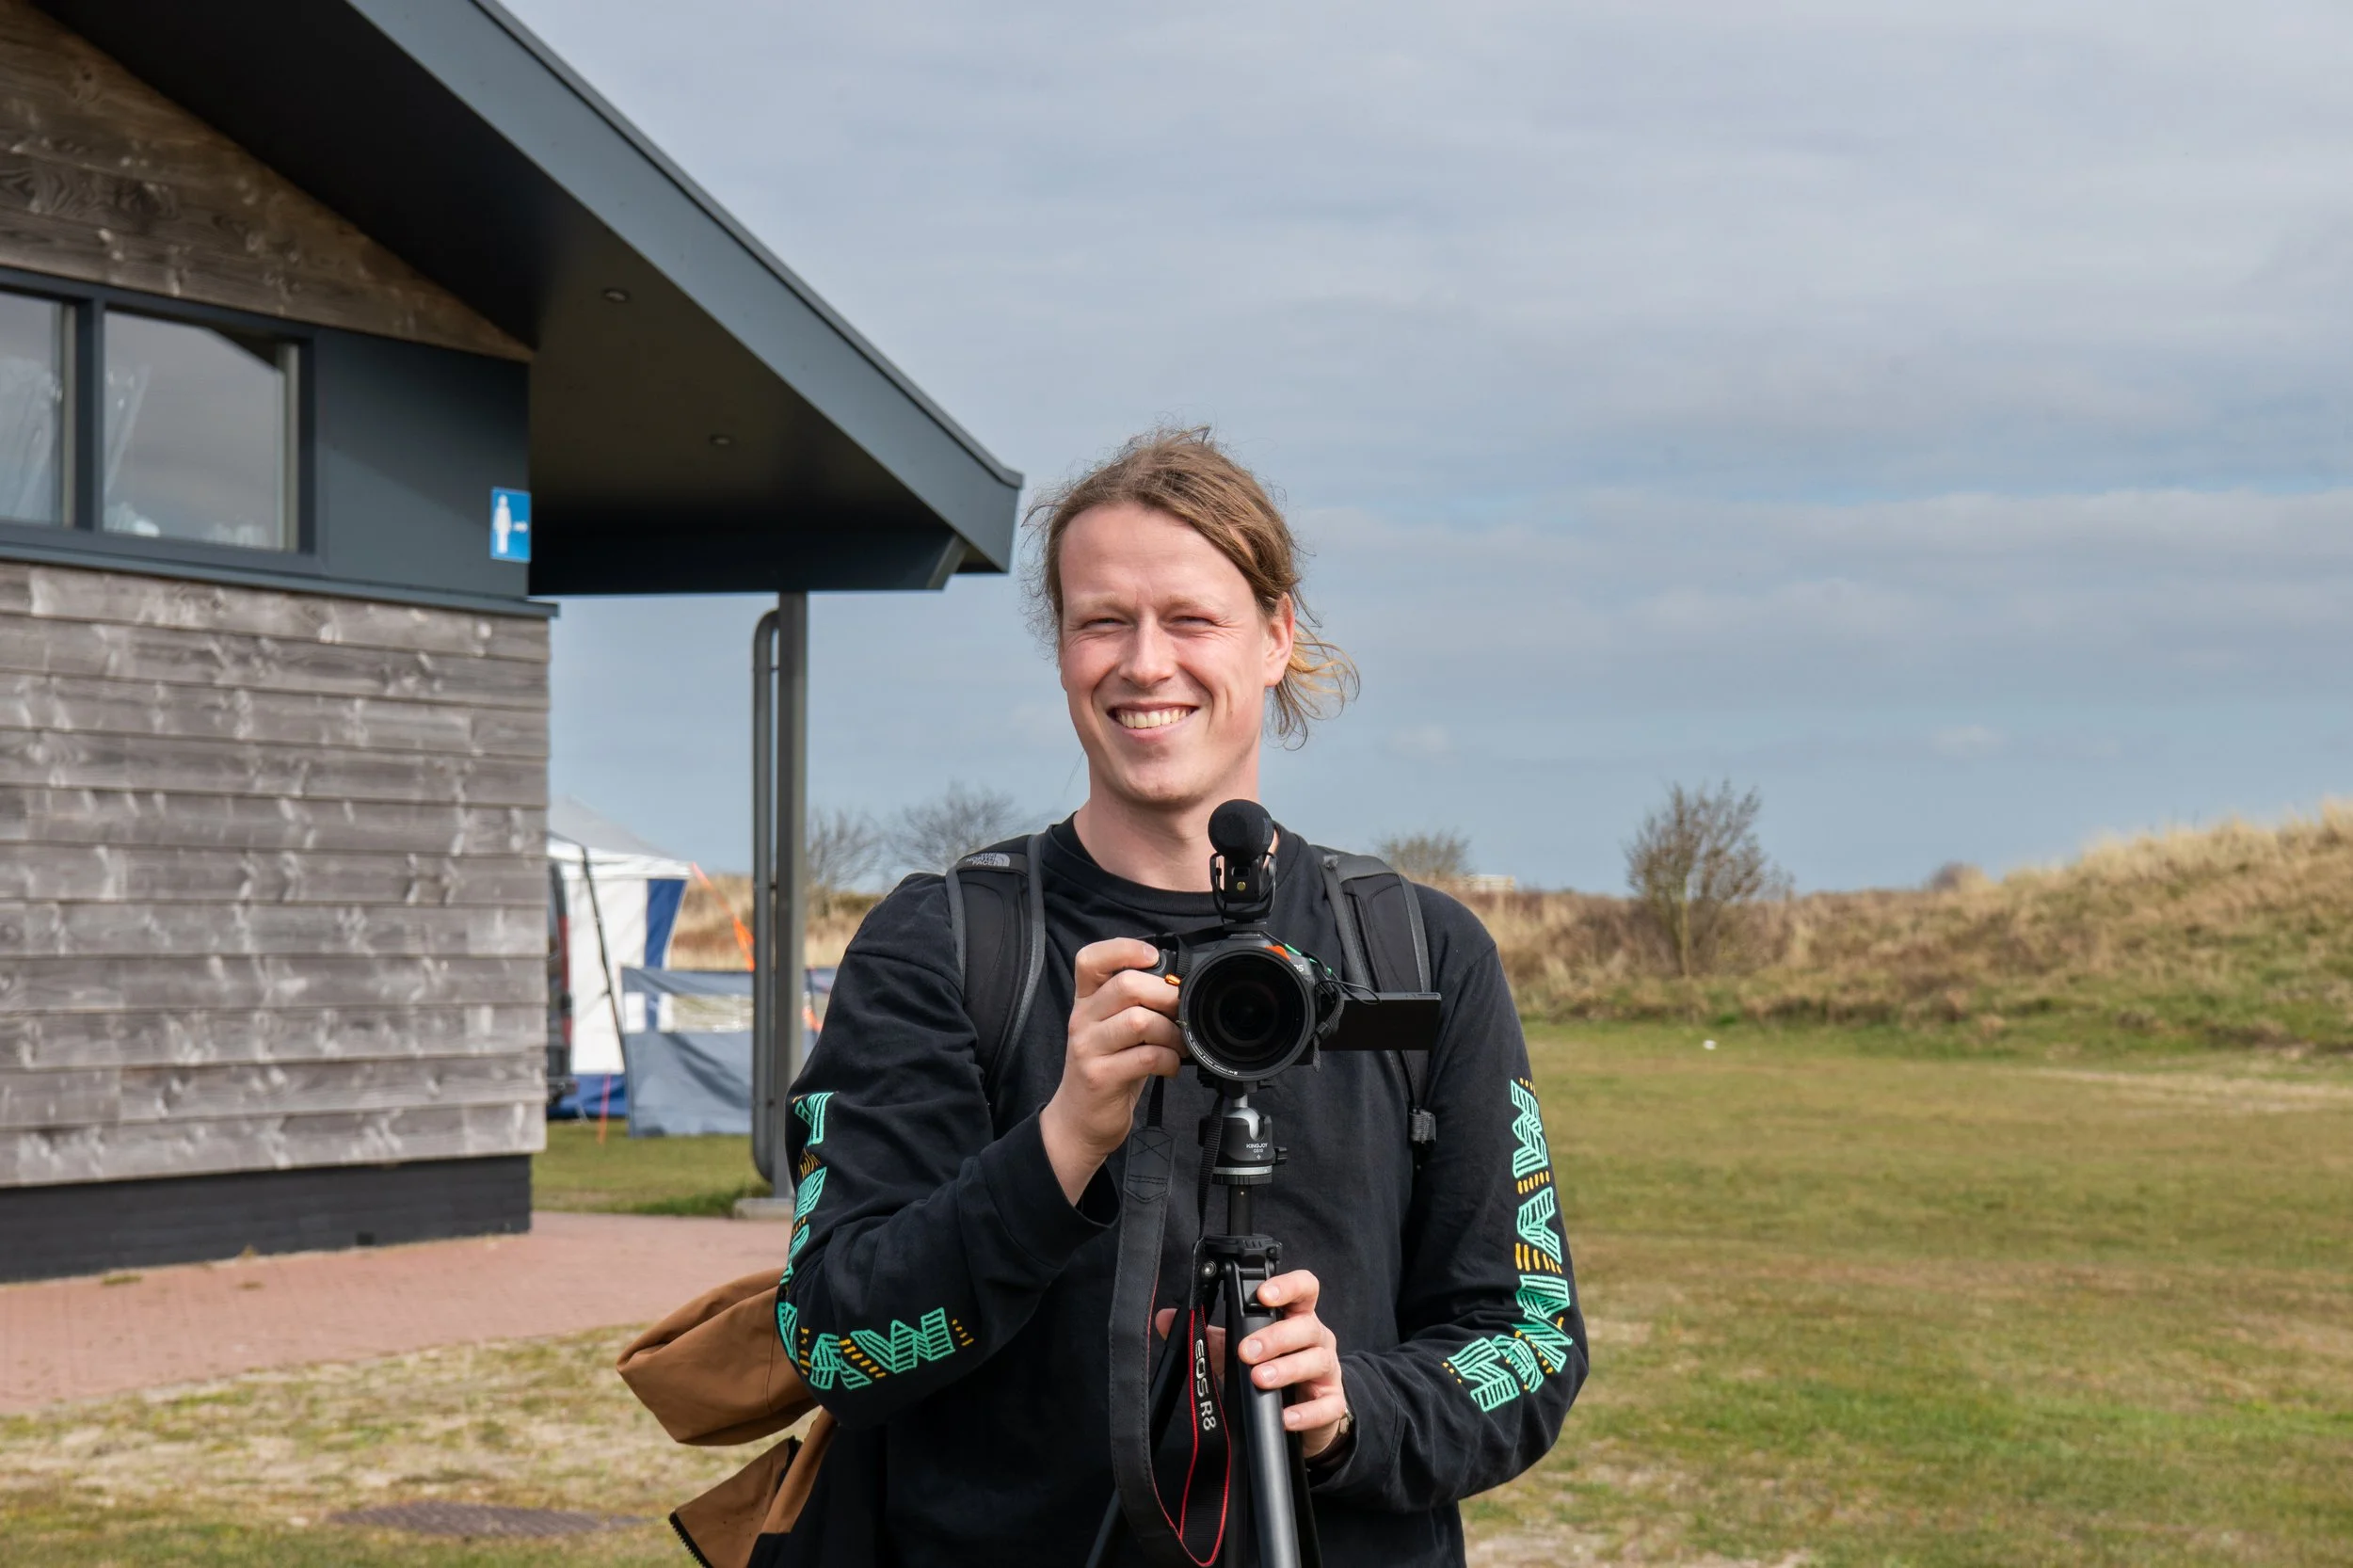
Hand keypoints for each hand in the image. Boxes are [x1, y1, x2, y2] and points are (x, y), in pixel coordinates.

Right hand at [1039, 938, 1182, 1202]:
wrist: (1079, 1120)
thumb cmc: (1106, 1070)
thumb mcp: (1113, 1030)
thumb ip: (1134, 1005)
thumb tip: (1178, 987)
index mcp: (1086, 1002)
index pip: (1090, 959)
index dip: (1123, 948)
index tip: (1153, 956)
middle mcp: (1082, 1019)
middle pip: (1126, 985)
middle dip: (1166, 996)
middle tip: (1181, 1013)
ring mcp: (1088, 1048)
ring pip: (1139, 1020)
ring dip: (1171, 1032)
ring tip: (1178, 1045)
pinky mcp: (1100, 1076)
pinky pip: (1146, 1056)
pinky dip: (1169, 1060)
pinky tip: (1170, 1067)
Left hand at [1155, 1269, 1348, 1458]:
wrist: (1306, 1411)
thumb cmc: (1274, 1368)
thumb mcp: (1240, 1349)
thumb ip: (1209, 1335)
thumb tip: (1166, 1320)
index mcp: (1296, 1317)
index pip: (1304, 1288)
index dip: (1288, 1286)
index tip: (1263, 1294)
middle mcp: (1317, 1337)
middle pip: (1306, 1326)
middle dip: (1275, 1337)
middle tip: (1246, 1351)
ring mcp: (1328, 1370)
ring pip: (1317, 1360)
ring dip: (1287, 1369)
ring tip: (1260, 1379)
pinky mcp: (1333, 1402)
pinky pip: (1326, 1405)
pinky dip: (1305, 1412)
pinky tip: (1284, 1418)